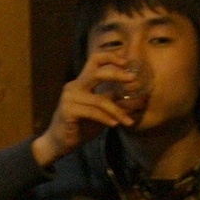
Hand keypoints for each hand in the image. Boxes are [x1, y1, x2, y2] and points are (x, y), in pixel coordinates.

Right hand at [30, 51, 136, 169]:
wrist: (60, 142)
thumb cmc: (81, 125)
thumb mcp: (101, 111)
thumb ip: (115, 102)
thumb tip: (139, 99)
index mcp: (82, 82)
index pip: (95, 60)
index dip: (111, 57)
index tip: (127, 63)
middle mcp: (74, 86)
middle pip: (97, 72)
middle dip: (117, 74)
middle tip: (133, 80)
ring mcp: (70, 98)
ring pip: (100, 100)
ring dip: (117, 111)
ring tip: (128, 121)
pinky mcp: (68, 111)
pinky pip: (93, 112)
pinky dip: (105, 118)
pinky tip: (114, 124)